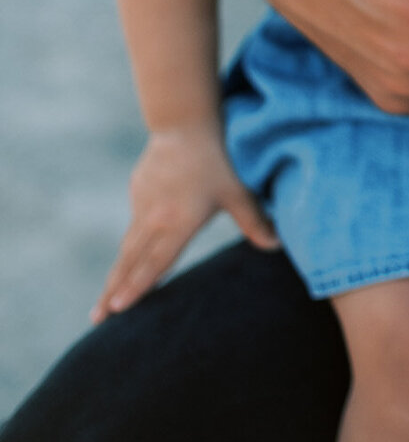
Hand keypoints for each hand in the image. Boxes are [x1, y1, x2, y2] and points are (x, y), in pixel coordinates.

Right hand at [93, 123, 276, 321]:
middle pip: (130, 262)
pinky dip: (133, 237)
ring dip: (116, 272)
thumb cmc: (218, 158)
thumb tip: (277, 245)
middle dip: (113, 291)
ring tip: (106, 297)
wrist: (185, 123)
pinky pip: (136, 218)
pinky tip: (135, 246)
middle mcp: (155, 219)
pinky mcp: (137, 189)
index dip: (137, 288)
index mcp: (178, 224)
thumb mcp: (239, 192)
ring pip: (128, 245)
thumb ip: (255, 221)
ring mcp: (142, 203)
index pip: (155, 264)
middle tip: (98, 318)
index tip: (117, 309)